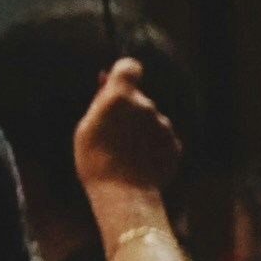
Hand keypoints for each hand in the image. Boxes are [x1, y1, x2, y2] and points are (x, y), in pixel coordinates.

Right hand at [75, 58, 180, 197]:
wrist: (124, 194)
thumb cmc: (95, 159)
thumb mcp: (85, 127)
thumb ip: (99, 101)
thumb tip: (106, 81)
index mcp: (121, 97)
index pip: (130, 67)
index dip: (123, 73)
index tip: (115, 84)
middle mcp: (147, 106)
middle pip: (139, 98)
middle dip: (128, 109)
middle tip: (111, 132)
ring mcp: (164, 126)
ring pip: (151, 119)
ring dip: (141, 128)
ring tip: (125, 152)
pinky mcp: (174, 145)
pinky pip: (161, 138)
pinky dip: (152, 145)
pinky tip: (138, 162)